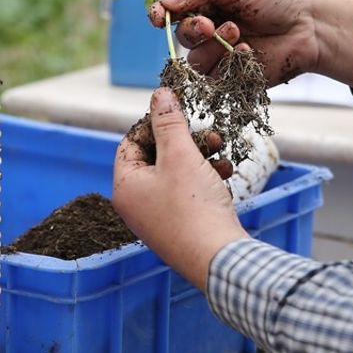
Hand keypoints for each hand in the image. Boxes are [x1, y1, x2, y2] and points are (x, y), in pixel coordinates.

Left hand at [113, 88, 248, 289]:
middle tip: (208, 134)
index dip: (155, 123)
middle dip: (186, 142)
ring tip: (221, 152)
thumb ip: (169, 122)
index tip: (180, 113)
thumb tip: (159, 94)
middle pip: (156, 157)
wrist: (219, 258)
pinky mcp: (180, 226)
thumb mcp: (181, 155)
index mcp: (126, 186)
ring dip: (201, 158)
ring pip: (177, 174)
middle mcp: (136, 204)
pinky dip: (206, 180)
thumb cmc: (194, 207)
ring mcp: (158, 217)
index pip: (131, 142)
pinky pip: (189, 193)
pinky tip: (225, 175)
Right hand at [152, 0, 352, 86]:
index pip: (175, 10)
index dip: (162, 14)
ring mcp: (223, 55)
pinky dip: (227, 64)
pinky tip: (248, 52)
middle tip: (209, 25)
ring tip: (238, 34)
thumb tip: (165, 0)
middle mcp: (213, 29)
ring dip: (212, 47)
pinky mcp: (235, 77)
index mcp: (210, 2)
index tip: (159, 16)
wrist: (312, 24)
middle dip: (191, 30)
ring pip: (195, 60)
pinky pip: (215, 78)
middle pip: (182, 37)